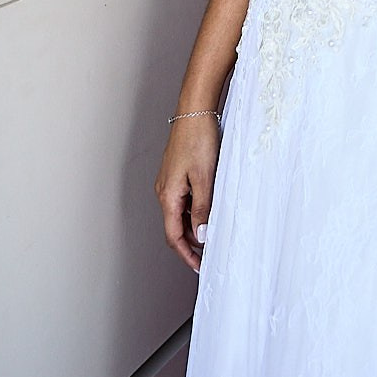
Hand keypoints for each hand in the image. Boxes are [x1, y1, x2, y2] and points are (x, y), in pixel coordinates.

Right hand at [155, 113, 221, 271]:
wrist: (195, 111)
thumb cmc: (198, 139)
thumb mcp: (205, 178)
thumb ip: (202, 208)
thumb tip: (200, 235)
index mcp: (168, 195)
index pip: (173, 235)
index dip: (186, 254)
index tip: (199, 266)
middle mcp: (164, 191)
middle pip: (175, 227)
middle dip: (190, 244)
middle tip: (208, 256)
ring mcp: (169, 182)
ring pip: (180, 214)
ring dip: (193, 228)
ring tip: (212, 236)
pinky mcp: (177, 173)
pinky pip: (183, 200)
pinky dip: (194, 212)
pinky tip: (209, 211)